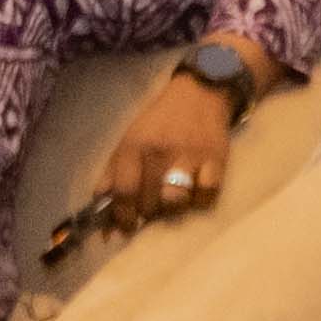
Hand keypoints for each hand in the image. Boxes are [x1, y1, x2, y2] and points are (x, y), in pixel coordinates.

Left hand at [93, 68, 243, 226]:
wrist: (199, 94)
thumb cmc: (159, 123)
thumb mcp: (129, 142)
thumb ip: (113, 177)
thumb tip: (104, 222)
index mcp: (134, 147)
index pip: (123, 191)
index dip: (122, 216)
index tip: (126, 227)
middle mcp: (159, 152)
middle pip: (149, 202)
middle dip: (148, 213)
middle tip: (152, 207)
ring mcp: (188, 156)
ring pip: (175, 201)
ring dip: (172, 209)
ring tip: (172, 201)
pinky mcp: (216, 159)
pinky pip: (207, 195)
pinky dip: (201, 200)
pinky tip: (196, 192)